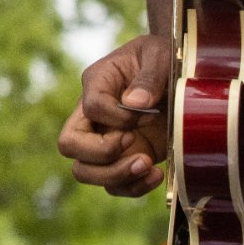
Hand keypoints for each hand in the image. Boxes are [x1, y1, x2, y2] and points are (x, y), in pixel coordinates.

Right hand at [57, 33, 170, 197]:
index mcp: (97, 82)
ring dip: (116, 176)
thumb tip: (134, 103)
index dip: (115, 117)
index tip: (144, 114)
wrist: (174, 75)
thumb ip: (149, 76)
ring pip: (85, 171)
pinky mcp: (122, 158)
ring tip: (147, 165)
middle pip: (69, 144)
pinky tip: (156, 174)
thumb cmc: (161, 58)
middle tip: (134, 143)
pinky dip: (133, 187)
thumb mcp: (159, 57)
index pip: (91, 107)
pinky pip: (114, 185)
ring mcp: (105, 139)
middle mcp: (93, 115)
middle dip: (101, 154)